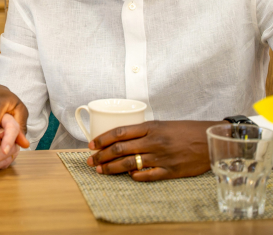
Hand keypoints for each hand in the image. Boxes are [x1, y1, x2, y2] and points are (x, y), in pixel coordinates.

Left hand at [86, 120, 223, 180]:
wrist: (211, 139)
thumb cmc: (185, 131)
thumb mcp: (162, 124)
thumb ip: (143, 131)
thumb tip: (121, 138)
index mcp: (150, 127)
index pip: (119, 132)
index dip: (102, 139)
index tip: (91, 144)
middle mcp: (154, 142)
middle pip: (120, 149)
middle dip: (102, 155)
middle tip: (91, 160)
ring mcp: (162, 157)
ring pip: (130, 163)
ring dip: (112, 168)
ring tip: (101, 170)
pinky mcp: (171, 171)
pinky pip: (148, 175)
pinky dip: (135, 176)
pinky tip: (128, 176)